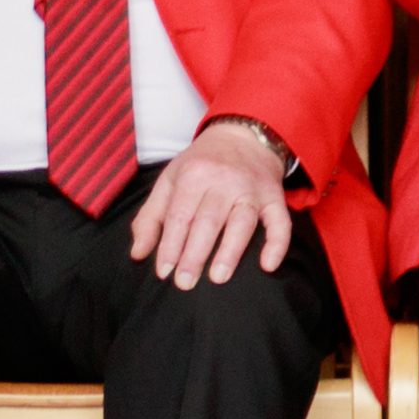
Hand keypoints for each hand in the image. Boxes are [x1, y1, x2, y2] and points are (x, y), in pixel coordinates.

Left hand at [130, 121, 296, 288]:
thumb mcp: (170, 181)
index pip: (180, 216)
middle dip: (195, 254)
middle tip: (184, 283)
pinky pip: (279, 222)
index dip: (170, 245)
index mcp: (194, 175)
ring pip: (242, 222)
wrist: (243, 135)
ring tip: (218, 278)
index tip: (164, 272)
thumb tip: (138, 254)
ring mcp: (252, 189)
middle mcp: (224, 180)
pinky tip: (268, 265)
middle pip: (208, 221)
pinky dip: (277, 244)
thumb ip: (151, 217)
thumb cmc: (201, 164)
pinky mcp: (274, 197)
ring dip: (230, 251)